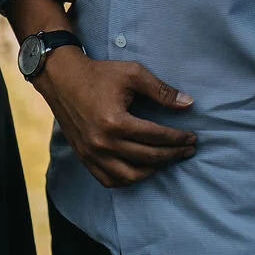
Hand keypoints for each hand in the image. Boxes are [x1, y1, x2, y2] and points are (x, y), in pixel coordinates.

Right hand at [33, 47, 194, 186]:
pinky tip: (140, 169)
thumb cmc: (99, 74)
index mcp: (115, 122)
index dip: (178, 138)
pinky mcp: (84, 157)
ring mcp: (92, 153)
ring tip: (166, 159)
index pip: (156, 137)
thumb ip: (161, 91)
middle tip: (188, 150)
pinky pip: (109, 180)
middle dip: (172, 154)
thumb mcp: (132, 74)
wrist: (62, 78)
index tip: (192, 137)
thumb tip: (188, 104)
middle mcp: (103, 143)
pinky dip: (128, 179)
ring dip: (153, 170)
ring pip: (130, 176)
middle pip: (148, 158)